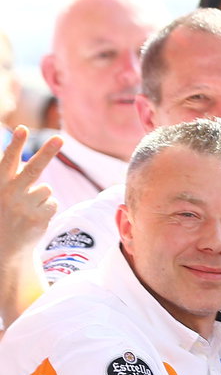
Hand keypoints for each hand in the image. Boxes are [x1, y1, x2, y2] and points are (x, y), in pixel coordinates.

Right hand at [0, 127, 61, 253]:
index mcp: (0, 184)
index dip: (15, 144)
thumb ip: (13, 175)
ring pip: (46, 189)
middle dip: (47, 152)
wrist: (5, 245)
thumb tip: (29, 158)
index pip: (8, 160)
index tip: (22, 128)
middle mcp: (10, 193)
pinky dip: (47, 208)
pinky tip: (34, 218)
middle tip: (60, 139)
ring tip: (26, 209)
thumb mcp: (3, 192)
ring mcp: (24, 207)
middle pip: (34, 169)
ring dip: (41, 197)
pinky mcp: (38, 218)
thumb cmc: (5, 212)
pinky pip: (53, 203)